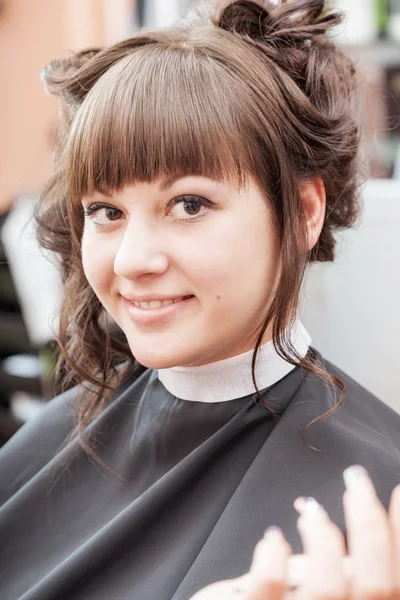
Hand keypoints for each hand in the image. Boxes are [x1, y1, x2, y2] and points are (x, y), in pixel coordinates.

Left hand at [190, 466, 399, 598]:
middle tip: (356, 479)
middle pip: (375, 583)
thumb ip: (339, 569)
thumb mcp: (320, 592)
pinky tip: (272, 538)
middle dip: (369, 522)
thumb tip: (345, 520)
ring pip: (328, 587)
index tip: (398, 490)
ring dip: (323, 537)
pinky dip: (272, 557)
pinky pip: (269, 587)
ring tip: (311, 510)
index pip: (395, 581)